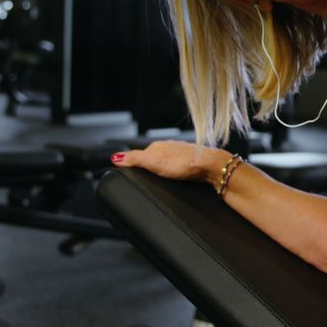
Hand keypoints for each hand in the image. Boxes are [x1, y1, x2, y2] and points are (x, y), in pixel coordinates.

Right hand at [111, 140, 227, 185]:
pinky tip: (174, 178)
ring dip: (160, 170)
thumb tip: (115, 157)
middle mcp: (168, 148)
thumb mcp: (153, 162)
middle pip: (151, 158)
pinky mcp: (189, 163)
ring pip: (165, 163)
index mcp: (157, 146)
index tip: (127, 173)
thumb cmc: (185, 163)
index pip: (139, 155)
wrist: (210, 167)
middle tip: (143, 179)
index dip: (133, 165)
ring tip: (157, 180)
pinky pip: (176, 168)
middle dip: (146, 168)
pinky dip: (172, 173)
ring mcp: (180, 154)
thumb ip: (134, 159)